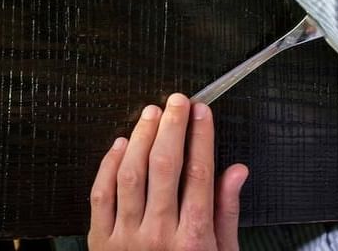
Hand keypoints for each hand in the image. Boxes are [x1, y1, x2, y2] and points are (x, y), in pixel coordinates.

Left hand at [89, 95, 246, 250]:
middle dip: (172, 127)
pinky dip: (109, 163)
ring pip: (131, 173)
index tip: (202, 112)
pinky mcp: (100, 240)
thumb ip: (226, 213)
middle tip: (177, 101)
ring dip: (140, 137)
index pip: (199, 175)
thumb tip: (237, 171)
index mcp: (194, 240)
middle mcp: (160, 235)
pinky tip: (121, 144)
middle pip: (165, 166)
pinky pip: (101, 192)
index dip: (201, 137)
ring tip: (151, 113)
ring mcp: (127, 237)